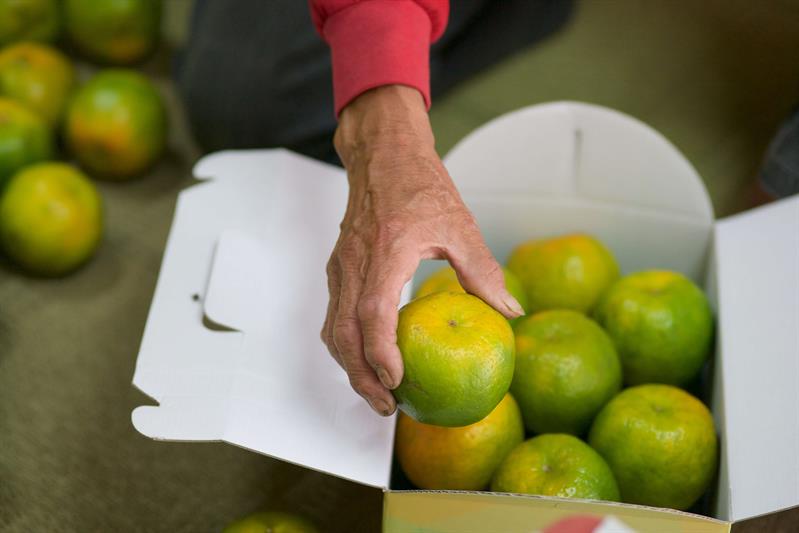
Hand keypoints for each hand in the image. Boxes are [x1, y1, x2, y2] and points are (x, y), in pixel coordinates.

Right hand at [322, 85, 523, 415]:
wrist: (382, 154)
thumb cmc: (419, 184)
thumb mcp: (459, 224)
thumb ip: (482, 270)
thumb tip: (511, 310)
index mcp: (386, 249)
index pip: (373, 310)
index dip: (381, 350)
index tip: (397, 380)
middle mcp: (355, 262)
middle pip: (344, 332)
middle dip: (361, 376)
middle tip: (388, 406)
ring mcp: (341, 266)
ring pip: (333, 328)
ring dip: (351, 366)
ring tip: (377, 392)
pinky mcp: (338, 268)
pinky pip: (334, 315)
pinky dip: (347, 345)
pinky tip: (368, 359)